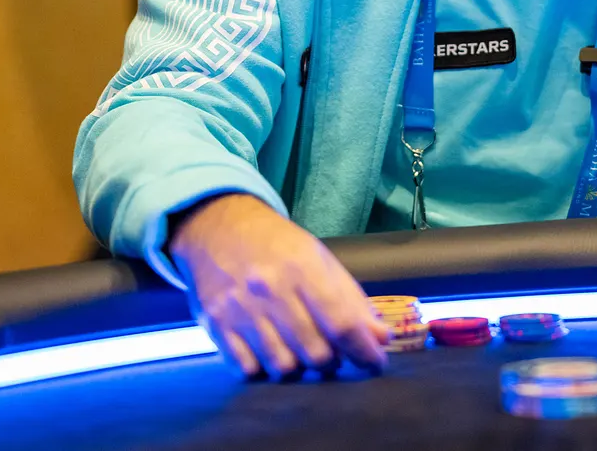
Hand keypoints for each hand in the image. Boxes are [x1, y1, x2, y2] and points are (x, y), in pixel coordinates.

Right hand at [169, 193, 389, 378]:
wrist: (219, 226)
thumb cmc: (278, 245)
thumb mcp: (320, 259)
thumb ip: (352, 299)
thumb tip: (381, 338)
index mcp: (303, 268)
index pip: (341, 323)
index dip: (363, 350)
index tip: (375, 362)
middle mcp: (270, 289)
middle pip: (315, 352)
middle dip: (332, 361)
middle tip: (333, 353)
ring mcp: (240, 309)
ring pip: (282, 366)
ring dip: (300, 368)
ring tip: (302, 353)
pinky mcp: (215, 324)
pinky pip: (247, 369)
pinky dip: (265, 369)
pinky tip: (271, 352)